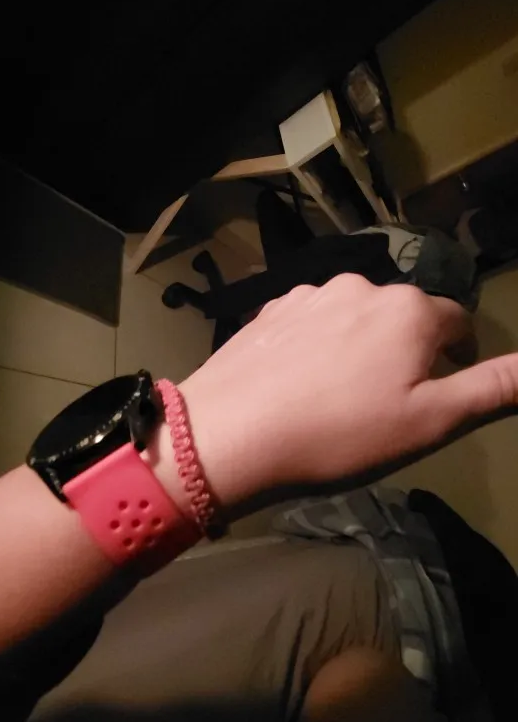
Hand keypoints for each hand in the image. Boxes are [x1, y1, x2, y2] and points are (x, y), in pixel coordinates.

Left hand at [180, 275, 517, 505]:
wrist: (230, 434)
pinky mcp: (270, 311)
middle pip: (404, 316)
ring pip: (355, 317)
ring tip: (340, 395)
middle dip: (407, 351)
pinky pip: (311, 323)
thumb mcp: (431, 422)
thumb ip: (491, 388)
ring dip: (360, 345)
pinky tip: (299, 382)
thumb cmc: (342, 434)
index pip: (458, 322)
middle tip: (387, 404)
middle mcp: (363, 286)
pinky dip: (317, 345)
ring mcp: (310, 294)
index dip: (460, 355)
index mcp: (410, 310)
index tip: (444, 389)